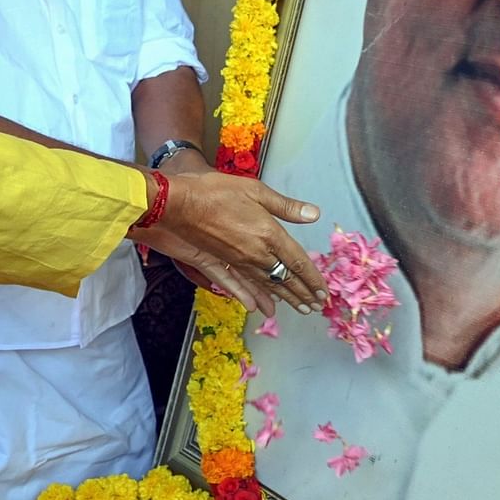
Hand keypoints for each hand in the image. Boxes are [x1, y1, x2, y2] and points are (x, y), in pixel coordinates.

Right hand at [130, 170, 324, 317]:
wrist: (176, 204)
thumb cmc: (214, 191)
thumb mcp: (256, 190)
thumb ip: (286, 206)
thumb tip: (313, 214)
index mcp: (270, 234)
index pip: (298, 262)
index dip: (313, 279)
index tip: (323, 292)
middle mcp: (256, 254)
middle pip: (285, 279)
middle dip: (303, 293)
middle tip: (315, 306)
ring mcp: (237, 262)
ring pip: (266, 285)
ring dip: (284, 298)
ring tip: (297, 309)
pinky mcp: (221, 264)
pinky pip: (240, 286)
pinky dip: (251, 297)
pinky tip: (258, 308)